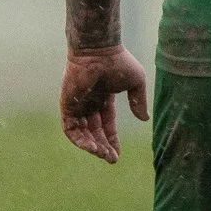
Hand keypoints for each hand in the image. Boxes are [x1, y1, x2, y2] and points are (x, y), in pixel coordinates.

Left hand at [60, 46, 149, 162]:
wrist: (99, 51)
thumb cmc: (118, 62)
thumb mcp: (135, 83)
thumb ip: (138, 101)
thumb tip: (144, 119)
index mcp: (103, 97)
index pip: (106, 123)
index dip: (112, 138)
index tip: (117, 153)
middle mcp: (89, 102)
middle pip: (94, 131)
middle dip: (103, 146)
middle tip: (111, 159)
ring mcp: (77, 104)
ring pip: (82, 133)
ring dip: (92, 146)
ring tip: (103, 155)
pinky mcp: (67, 105)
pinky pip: (70, 129)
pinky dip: (80, 140)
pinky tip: (92, 147)